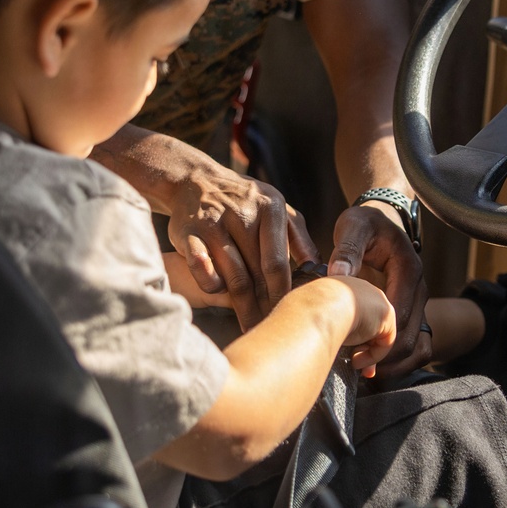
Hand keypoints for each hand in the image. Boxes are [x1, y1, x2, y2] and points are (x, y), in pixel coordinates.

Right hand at [166, 164, 318, 330]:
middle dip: (265, 306)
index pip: (277, 261)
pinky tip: (220, 294)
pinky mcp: (188, 233)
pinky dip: (212, 286)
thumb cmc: (244, 200)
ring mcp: (213, 223)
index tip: (288, 314)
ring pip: (231, 277)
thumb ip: (298, 236)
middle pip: (256, 274)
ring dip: (242, 306)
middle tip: (271, 328)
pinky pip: (202, 270)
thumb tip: (319, 268)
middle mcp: (242, 214)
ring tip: (250, 326)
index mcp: (270, 208)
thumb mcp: (276, 206)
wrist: (196, 179)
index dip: (282, 292)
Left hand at [328, 203, 430, 375]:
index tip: (353, 349)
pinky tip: (372, 367)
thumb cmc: (365, 223)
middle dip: (384, 355)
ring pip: (416, 346)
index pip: (401, 313)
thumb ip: (347, 248)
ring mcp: (418, 303)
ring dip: (392, 363)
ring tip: (363, 371)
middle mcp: (419, 289)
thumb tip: (337, 274)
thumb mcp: (354, 226)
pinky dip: (397, 361)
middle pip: (411, 336)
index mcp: (408, 269)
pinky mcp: (411, 312)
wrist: (380, 220)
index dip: (380, 335)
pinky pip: (415, 345)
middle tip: (353, 364)